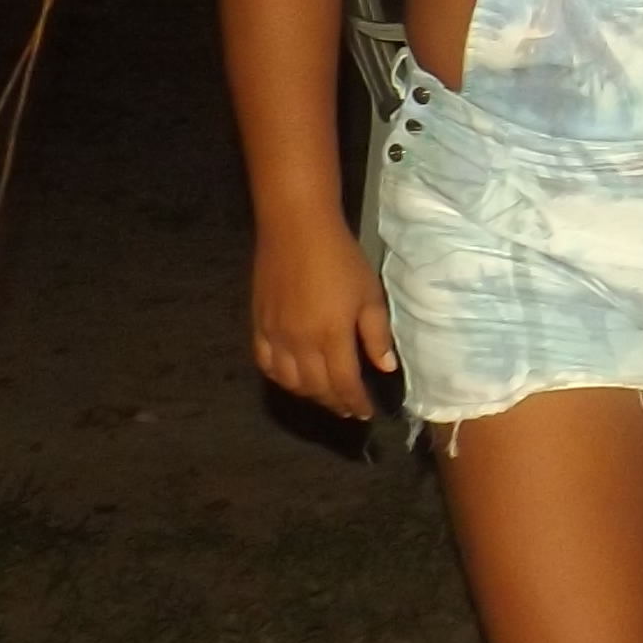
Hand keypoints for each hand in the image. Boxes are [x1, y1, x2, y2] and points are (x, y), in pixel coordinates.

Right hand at [253, 216, 397, 418]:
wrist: (296, 229)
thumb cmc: (340, 259)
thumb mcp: (369, 295)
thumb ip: (376, 335)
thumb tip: (385, 368)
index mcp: (331, 337)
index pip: (344, 384)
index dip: (356, 402)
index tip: (367, 413)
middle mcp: (299, 343)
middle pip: (316, 388)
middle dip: (335, 403)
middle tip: (349, 409)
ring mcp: (275, 336)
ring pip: (289, 382)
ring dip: (309, 395)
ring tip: (326, 396)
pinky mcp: (258, 325)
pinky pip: (265, 363)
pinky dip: (280, 378)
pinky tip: (293, 379)